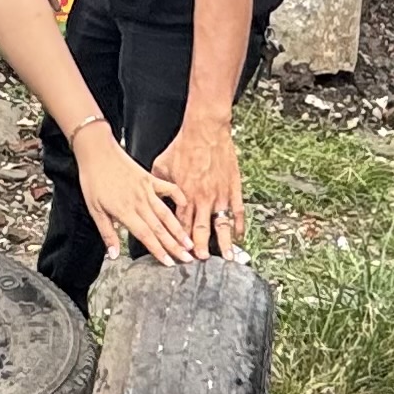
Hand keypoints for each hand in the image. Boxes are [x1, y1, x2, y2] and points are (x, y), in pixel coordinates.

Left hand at [76, 136, 189, 260]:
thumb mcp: (94, 209)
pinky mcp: (149, 178)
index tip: (169, 263)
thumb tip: (113, 255)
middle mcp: (140, 202)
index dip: (159, 251)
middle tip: (188, 258)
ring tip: (189, 241)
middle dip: (174, 245)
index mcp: (125, 211)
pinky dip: (178, 196)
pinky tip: (186, 205)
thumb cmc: (93, 180)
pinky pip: (168, 188)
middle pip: (160, 228)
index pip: (146, 236)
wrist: (97, 152)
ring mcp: (147, 190)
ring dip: (179, 228)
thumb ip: (107, 233)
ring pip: (166, 213)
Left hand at [153, 122, 245, 259]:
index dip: (179, 242)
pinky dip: (239, 224)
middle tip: (202, 264)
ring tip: (228, 259)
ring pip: (221, 225)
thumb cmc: (182, 146)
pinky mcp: (232, 187)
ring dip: (224, 243)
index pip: (180, 226)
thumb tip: (153, 197)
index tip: (179, 256)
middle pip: (200, 231)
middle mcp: (201, 199)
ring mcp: (218, 195)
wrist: (205, 129)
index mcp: (183, 196)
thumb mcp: (160, 165)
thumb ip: (159, 186)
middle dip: (201, 249)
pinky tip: (239, 236)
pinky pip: (237, 210)